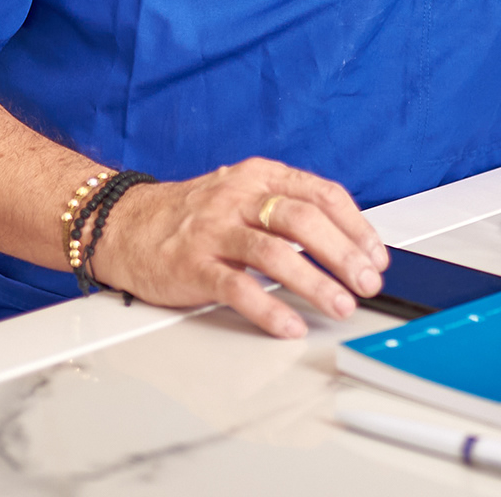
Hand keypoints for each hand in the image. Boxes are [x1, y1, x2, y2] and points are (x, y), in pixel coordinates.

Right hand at [87, 157, 388, 338]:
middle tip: (367, 282)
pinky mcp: (192, 266)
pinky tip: (291, 324)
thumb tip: (344, 244)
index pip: (320, 193)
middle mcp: (238, 198)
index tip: (376, 254)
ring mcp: (214, 231)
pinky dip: (269, 309)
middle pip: (303, 219)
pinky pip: (237, 288)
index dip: (355, 225)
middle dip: (343, 253)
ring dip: (315, 282)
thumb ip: (285, 210)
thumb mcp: (242, 195)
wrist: (124, 225)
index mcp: (258, 176)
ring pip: (275, 253)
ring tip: (341, 305)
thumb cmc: (192, 215)